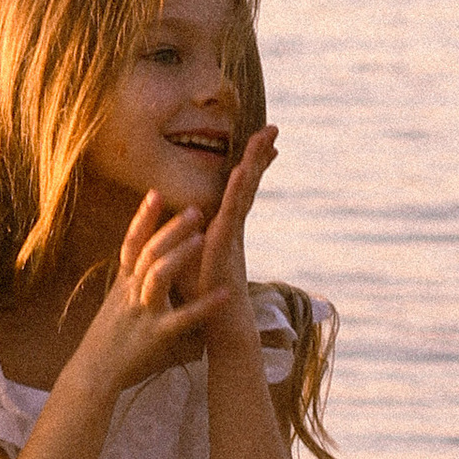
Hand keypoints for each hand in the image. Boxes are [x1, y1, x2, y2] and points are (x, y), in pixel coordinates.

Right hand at [78, 190, 219, 392]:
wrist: (92, 373)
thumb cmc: (105, 341)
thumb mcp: (114, 305)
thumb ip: (129, 285)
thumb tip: (141, 268)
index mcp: (123, 285)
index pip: (131, 244)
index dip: (143, 217)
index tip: (156, 193)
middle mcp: (131, 293)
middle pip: (149, 252)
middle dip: (172, 228)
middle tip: (196, 208)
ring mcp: (143, 312)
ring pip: (159, 275)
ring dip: (182, 254)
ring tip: (204, 237)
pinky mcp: (156, 335)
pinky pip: (183, 317)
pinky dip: (205, 305)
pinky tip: (225, 293)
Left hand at [178, 124, 276, 347]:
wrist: (220, 331)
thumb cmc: (204, 300)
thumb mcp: (192, 259)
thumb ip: (190, 238)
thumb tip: (185, 219)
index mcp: (225, 229)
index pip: (241, 189)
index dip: (251, 163)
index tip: (263, 139)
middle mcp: (232, 230)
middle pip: (249, 185)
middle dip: (259, 156)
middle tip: (274, 127)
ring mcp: (231, 239)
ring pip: (243, 195)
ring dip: (252, 166)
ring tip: (263, 139)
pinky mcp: (224, 251)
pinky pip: (231, 217)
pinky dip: (237, 194)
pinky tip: (241, 174)